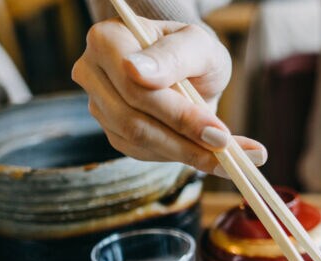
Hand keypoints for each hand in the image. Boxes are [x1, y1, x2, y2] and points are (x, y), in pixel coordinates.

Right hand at [72, 18, 265, 177]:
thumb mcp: (197, 44)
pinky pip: (142, 153)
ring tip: (228, 160)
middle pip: (133, 120)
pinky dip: (178, 157)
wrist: (190, 68)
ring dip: (186, 154)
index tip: (220, 134)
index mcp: (106, 40)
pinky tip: (208, 155)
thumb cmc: (194, 51)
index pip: (135, 87)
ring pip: (138, 141)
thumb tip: (136, 72)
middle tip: (228, 151)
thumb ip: (173, 55)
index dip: (178, 114)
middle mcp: (92, 73)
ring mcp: (99, 105)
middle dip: (186, 140)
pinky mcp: (113, 131)